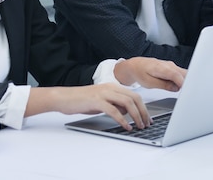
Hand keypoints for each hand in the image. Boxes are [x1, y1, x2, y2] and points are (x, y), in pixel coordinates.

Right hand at [28, 84, 150, 130]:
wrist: (64, 98)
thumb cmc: (81, 100)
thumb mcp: (101, 101)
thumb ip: (114, 104)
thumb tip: (126, 112)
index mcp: (112, 86)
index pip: (134, 95)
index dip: (143, 107)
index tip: (148, 118)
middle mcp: (110, 87)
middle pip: (134, 97)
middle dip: (143, 112)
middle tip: (147, 124)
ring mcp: (104, 93)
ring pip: (127, 102)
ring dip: (136, 116)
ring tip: (139, 126)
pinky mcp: (97, 101)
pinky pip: (114, 110)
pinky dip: (123, 120)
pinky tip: (126, 127)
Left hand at [114, 57, 186, 92]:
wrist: (136, 66)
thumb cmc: (140, 73)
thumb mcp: (149, 83)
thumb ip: (163, 85)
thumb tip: (176, 88)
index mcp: (162, 68)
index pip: (177, 75)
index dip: (183, 84)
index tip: (187, 92)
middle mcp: (169, 65)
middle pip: (184, 73)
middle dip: (188, 83)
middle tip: (187, 94)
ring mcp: (171, 65)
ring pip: (184, 73)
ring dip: (185, 82)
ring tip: (183, 92)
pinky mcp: (172, 68)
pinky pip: (180, 74)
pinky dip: (182, 80)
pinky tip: (179, 87)